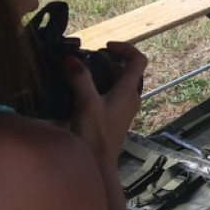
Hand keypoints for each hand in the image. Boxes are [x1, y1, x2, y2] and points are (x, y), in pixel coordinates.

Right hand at [61, 41, 147, 163]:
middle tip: (84, 62)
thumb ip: (80, 79)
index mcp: (128, 90)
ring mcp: (125, 107)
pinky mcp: (116, 116)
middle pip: (125, 70)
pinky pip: (111, 95)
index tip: (105, 46)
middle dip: (106, 62)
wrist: (99, 163)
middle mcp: (131, 96)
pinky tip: (80, 94)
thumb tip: (70, 57)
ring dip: (101, 75)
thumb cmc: (95, 134)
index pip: (138, 60)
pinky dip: (99, 88)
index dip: (125, 48)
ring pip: (117, 83)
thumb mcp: (86, 103)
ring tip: (79, 76)